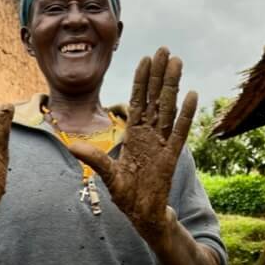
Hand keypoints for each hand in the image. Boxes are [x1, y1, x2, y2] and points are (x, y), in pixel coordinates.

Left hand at [68, 47, 196, 244]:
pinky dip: (186, 114)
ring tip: (178, 62)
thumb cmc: (127, 195)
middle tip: (165, 49)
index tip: (145, 59)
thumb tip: (72, 145)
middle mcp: (150, 136)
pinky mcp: (171, 157)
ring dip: (173, 86)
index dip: (141, 81)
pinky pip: (180, 132)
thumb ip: (94, 159)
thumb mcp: (108, 176)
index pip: (138, 102)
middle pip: (156, 99)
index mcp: (134, 136)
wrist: (143, 215)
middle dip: (159, 74)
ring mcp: (162, 144)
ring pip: (169, 109)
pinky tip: (192, 95)